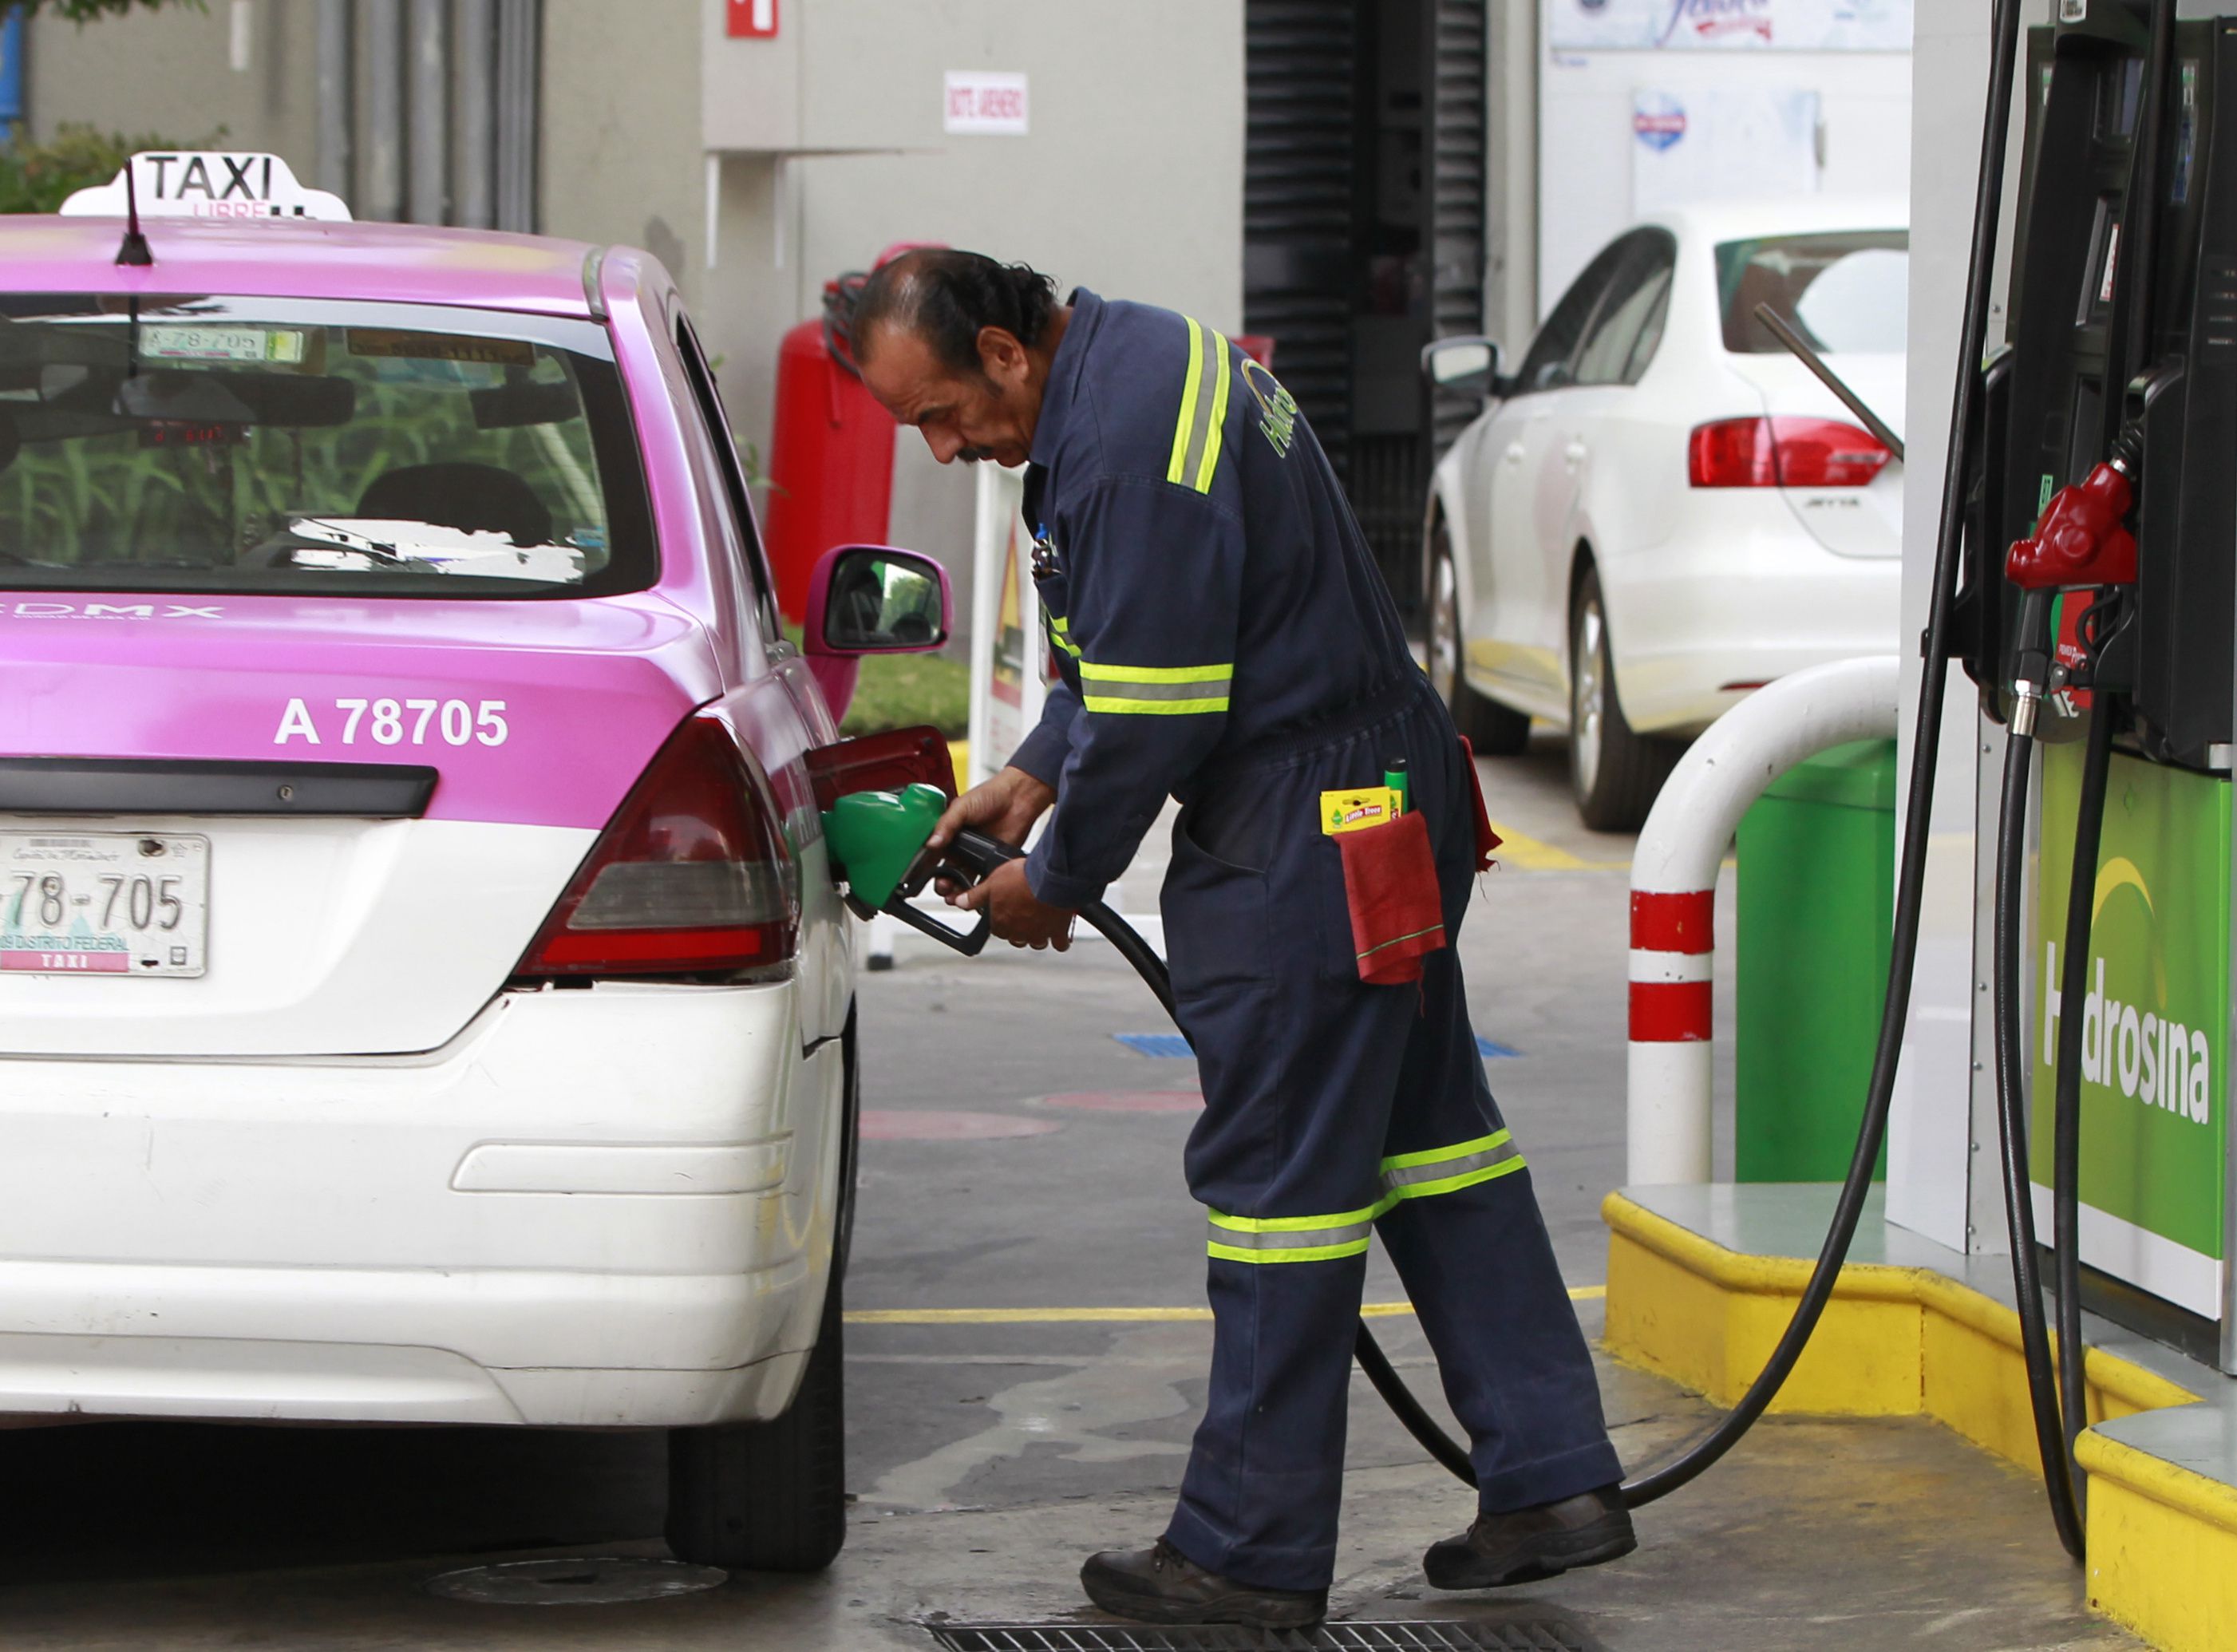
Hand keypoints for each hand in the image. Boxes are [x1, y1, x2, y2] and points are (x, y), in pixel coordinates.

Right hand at [928, 766, 1056, 897]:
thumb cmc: (991, 794)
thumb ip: (946, 824)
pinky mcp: (992, 862)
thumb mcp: (962, 806)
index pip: (933, 854)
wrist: (1019, 798)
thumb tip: (931, 843)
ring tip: (955, 895)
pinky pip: (983, 880)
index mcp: (949, 832)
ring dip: (957, 890)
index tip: (923, 877)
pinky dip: (977, 889)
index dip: (926, 867)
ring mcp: (976, 855)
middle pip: (946, 871)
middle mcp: (961, 846)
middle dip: (942, 883)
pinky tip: (974, 893)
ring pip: (962, 879)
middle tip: (943, 887)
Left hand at [955, 857, 1076, 950]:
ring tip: (1040, 922)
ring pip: (1036, 943)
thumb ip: (976, 896)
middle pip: (1016, 939)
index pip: (997, 930)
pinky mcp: (1058, 932)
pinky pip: (1060, 944)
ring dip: (1037, 936)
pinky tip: (1059, 931)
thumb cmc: (1022, 878)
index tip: (1007, 912)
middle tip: (1024, 915)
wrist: (1050, 878)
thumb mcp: (992, 882)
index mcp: (1001, 922)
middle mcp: (1019, 932)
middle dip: (1019, 930)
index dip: (1001, 921)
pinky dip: (1059, 940)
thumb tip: (960, 903)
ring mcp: (1039, 934)